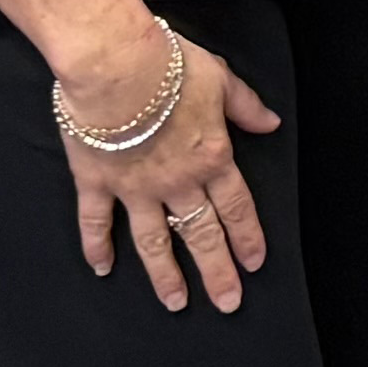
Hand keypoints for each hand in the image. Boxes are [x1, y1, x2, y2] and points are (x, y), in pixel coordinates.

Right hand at [50, 20, 284, 312]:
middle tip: (226, 303)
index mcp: (211, 157)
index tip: (254, 265)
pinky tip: (102, 268)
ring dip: (165, 274)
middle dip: (217, 272)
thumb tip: (270, 122)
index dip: (247, 238)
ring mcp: (135, 187)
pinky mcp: (97, 182)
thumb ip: (246, 106)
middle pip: (202, 235)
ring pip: (154, 240)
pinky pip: (97, 221)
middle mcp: (177, 181)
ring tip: (175, 303)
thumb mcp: (221, 78)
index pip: (236, 208)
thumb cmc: (168, 64)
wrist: (114, 63)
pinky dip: (97, 246)